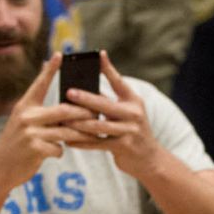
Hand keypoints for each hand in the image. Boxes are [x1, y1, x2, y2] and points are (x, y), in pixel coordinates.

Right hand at [0, 54, 95, 187]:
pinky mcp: (35, 149)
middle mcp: (26, 116)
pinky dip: (60, 151)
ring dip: (80, 135)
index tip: (60, 54)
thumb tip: (69, 112)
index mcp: (24, 107)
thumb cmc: (16, 145)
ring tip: (91, 135)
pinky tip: (55, 152)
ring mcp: (30, 133)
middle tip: (97, 112)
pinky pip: (58, 148)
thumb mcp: (23, 125)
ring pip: (66, 132)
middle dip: (83, 113)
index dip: (50, 69)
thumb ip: (41, 116)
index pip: (39, 84)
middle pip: (64, 110)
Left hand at [60, 51, 163, 177]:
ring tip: (63, 119)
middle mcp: (133, 114)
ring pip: (98, 125)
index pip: (119, 82)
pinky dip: (82, 142)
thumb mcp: (129, 112)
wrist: (150, 158)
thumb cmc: (134, 131)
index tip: (99, 55)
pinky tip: (69, 140)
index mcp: (133, 101)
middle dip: (85, 98)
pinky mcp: (123, 147)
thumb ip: (113, 100)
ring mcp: (129, 131)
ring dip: (79, 122)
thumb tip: (88, 88)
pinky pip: (97, 143)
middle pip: (105, 105)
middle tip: (68, 92)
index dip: (109, 68)